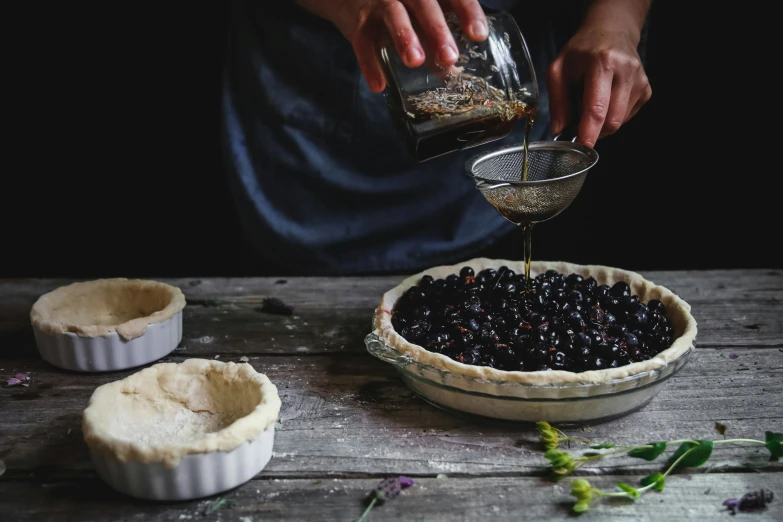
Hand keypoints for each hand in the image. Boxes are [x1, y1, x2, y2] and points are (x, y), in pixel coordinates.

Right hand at [308, 0, 488, 91]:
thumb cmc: (396, 6)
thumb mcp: (419, 16)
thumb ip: (435, 39)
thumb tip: (453, 72)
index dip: (467, 11)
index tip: (477, 34)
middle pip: (424, 4)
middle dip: (437, 30)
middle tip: (450, 56)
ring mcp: (379, 3)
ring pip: (393, 14)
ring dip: (405, 37)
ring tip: (415, 61)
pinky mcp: (358, 21)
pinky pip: (363, 41)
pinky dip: (370, 63)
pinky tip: (379, 84)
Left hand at [546, 27, 651, 147]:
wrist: (611, 31)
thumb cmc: (582, 51)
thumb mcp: (558, 69)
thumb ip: (557, 101)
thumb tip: (559, 131)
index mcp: (602, 63)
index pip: (596, 108)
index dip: (589, 132)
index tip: (582, 147)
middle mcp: (626, 71)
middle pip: (612, 120)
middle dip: (594, 131)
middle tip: (579, 124)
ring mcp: (640, 81)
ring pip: (620, 122)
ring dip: (602, 123)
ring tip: (592, 103)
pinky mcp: (646, 89)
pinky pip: (627, 116)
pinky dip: (613, 116)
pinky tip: (606, 99)